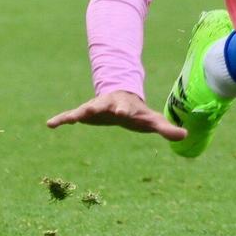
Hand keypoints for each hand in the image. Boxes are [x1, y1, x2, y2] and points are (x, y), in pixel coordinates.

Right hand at [46, 89, 186, 141]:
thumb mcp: (152, 120)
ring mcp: (95, 107)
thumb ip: (166, 128)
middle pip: (102, 104)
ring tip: (69, 118)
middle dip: (97, 107)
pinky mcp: (85, 113)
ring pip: (84, 109)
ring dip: (77, 113)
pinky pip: (70, 115)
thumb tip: (186, 135)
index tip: (123, 111)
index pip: (126, 107)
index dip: (125, 109)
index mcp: (125, 105)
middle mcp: (108, 104)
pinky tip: (50, 124)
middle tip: (89, 111)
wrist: (122, 99)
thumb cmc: (138, 112)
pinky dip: (61, 119)